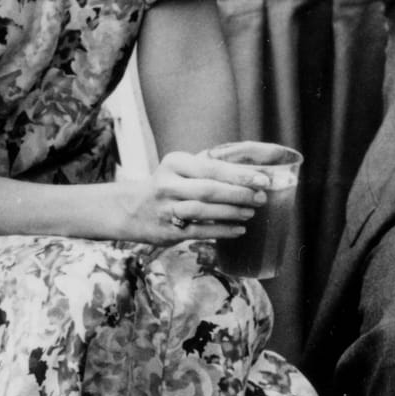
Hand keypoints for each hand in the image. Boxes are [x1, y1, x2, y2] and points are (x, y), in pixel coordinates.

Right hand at [121, 150, 268, 245]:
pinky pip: (199, 231)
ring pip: (203, 211)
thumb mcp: (182, 169)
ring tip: (251, 212)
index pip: (211, 168)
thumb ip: (211, 167)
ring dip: (231, 212)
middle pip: (208, 189)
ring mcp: (165, 209)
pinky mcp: (167, 231)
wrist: (131, 209)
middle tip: (261, 197)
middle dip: (239, 194)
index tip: (263, 180)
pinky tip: (239, 229)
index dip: (239, 175)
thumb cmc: (169, 185)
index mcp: (174, 163)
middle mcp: (167, 184)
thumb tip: (253, 171)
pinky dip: (222, 230)